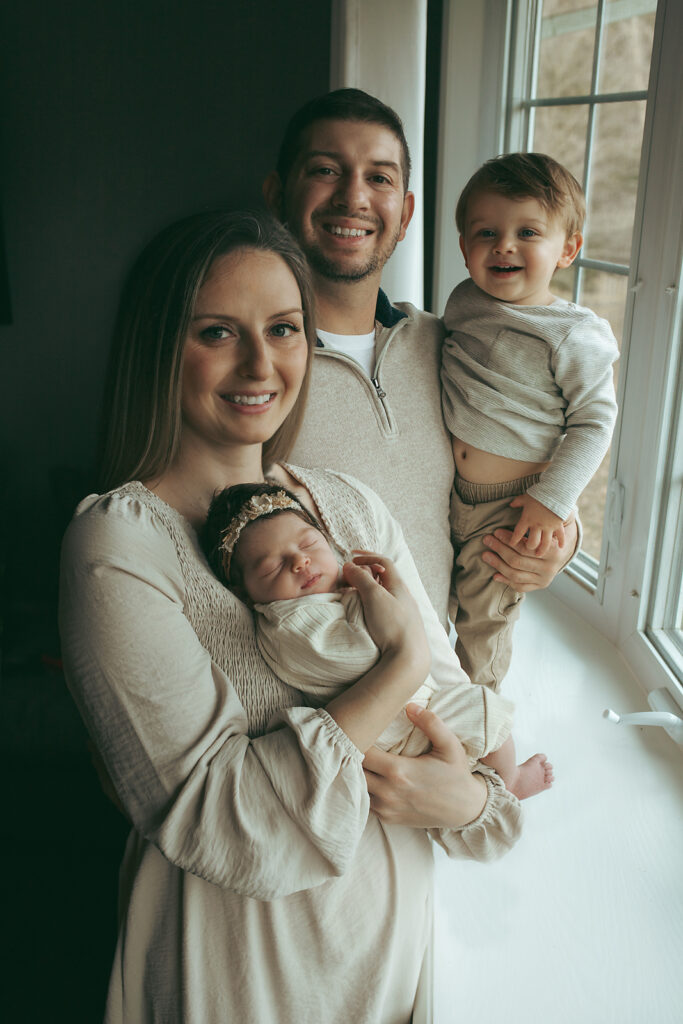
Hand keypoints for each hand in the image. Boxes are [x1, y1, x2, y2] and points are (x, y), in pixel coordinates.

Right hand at [343, 553, 429, 672]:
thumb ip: (361, 578)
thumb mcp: (374, 596)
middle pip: (386, 577)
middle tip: (351, 576)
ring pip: (386, 594)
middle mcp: (404, 597)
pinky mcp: (402, 628)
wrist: (409, 658)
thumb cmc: (392, 624)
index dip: (368, 556)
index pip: (384, 562)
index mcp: (399, 585)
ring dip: (369, 589)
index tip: (352, 557)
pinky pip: (386, 608)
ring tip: (354, 594)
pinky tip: (367, 612)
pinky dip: (373, 604)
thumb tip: (349, 566)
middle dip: (367, 572)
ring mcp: (404, 613)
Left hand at [362, 704, 486, 827]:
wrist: (466, 810)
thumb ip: (431, 723)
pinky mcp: (388, 818)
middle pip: (353, 771)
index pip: (362, 753)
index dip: (357, 739)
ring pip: (356, 788)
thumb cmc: (457, 774)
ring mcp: (386, 808)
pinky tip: (369, 775)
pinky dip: (364, 789)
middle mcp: (388, 792)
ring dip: (356, 773)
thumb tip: (409, 706)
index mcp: (399, 771)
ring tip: (357, 756)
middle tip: (352, 739)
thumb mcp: (450, 745)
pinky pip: (365, 802)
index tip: (358, 727)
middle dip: (351, 755)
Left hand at [481, 510, 577, 591]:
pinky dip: (507, 581)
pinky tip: (495, 575)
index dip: (508, 539)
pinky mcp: (540, 585)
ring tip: (485, 555)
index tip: (495, 532)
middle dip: (499, 550)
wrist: (566, 550)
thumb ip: (532, 515)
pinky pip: (521, 586)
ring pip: (516, 574)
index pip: (525, 547)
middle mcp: (550, 567)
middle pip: (518, 560)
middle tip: (486, 540)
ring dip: (498, 565)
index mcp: (553, 551)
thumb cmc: (551, 532)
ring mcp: (545, 579)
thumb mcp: (547, 520)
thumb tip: (511, 503)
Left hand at [508, 493, 564, 555]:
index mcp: (527, 519)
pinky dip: (561, 541)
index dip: (513, 540)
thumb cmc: (539, 493)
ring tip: (539, 554)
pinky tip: (560, 547)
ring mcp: (548, 527)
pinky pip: (560, 536)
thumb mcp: (526, 497)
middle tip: (527, 550)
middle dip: (529, 547)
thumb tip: (511, 504)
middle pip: (532, 542)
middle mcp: (537, 526)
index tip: (511, 544)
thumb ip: (518, 502)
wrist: (555, 491)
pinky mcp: (558, 525)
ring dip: (542, 550)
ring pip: (545, 543)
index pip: (517, 534)